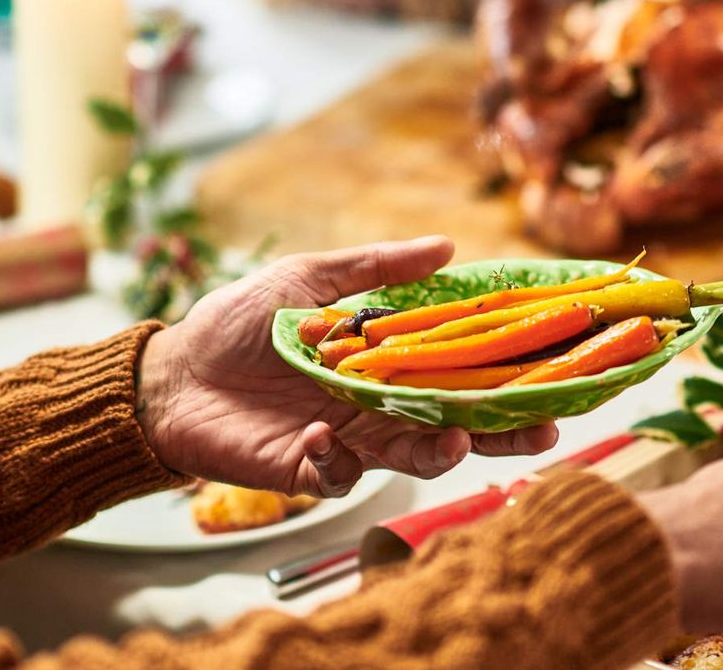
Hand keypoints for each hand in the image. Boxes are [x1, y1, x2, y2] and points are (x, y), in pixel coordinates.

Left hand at [135, 236, 558, 496]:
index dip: (504, 375)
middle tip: (542, 431)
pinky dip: (337, 461)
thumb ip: (377, 267)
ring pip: (412, 456)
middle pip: (456, 422)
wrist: (172, 371)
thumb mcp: (310, 276)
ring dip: (439, 452)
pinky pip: (339, 477)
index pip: (459, 371)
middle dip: (501, 431)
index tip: (550, 371)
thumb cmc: (239, 320)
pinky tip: (322, 435)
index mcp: (387, 362)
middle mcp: (379, 405)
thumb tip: (448, 245)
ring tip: (454, 441)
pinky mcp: (308, 470)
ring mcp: (347, 440)